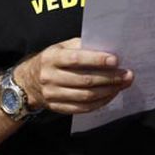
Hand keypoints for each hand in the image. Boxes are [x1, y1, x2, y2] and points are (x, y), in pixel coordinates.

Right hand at [16, 38, 133, 114]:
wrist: (27, 83)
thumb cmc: (52, 60)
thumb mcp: (60, 47)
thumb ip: (80, 46)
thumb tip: (107, 47)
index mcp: (52, 58)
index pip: (76, 59)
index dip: (97, 60)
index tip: (116, 60)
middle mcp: (50, 77)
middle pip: (84, 80)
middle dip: (109, 78)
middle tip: (127, 75)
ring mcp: (52, 94)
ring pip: (85, 96)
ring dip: (108, 91)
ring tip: (122, 85)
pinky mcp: (57, 107)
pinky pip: (82, 108)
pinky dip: (99, 103)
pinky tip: (111, 95)